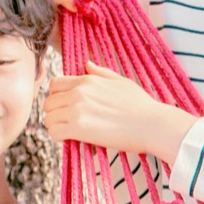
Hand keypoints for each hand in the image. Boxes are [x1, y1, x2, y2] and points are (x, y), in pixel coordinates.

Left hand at [44, 65, 198, 161]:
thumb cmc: (142, 105)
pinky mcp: (79, 128)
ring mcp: (77, 109)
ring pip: (49, 118)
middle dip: (56, 113)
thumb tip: (87, 65)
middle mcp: (79, 92)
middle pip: (49, 103)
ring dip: (56, 126)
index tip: (68, 108)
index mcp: (88, 80)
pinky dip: (59, 137)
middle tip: (68, 123)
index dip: (58, 98)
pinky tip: (71, 139)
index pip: (55, 85)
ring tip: (70, 133)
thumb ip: (101, 73)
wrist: (154, 124)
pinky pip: (54, 131)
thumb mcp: (122, 81)